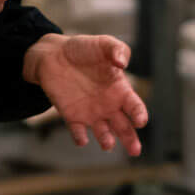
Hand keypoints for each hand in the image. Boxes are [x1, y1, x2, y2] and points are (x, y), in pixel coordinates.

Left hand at [24, 34, 147, 155]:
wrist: (54, 55)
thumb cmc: (83, 49)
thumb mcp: (103, 43)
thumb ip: (117, 49)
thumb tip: (122, 63)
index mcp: (120, 89)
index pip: (134, 106)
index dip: (139, 114)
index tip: (140, 121)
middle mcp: (108, 105)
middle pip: (123, 127)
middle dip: (130, 139)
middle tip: (136, 151)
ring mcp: (91, 112)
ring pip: (103, 133)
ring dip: (106, 140)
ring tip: (108, 144)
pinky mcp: (72, 116)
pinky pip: (77, 131)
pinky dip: (80, 137)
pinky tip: (82, 139)